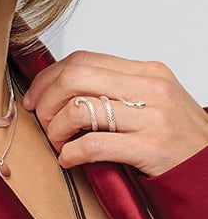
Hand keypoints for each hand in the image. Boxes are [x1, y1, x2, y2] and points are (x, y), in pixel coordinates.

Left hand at [22, 50, 207, 176]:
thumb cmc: (180, 136)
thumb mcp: (155, 98)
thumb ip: (118, 86)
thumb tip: (66, 85)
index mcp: (147, 70)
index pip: (84, 59)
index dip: (51, 75)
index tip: (38, 93)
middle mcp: (150, 87)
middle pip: (76, 77)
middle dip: (47, 96)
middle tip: (41, 116)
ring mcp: (152, 117)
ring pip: (80, 109)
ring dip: (56, 127)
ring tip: (57, 140)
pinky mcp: (152, 148)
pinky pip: (94, 145)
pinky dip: (71, 153)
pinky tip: (68, 159)